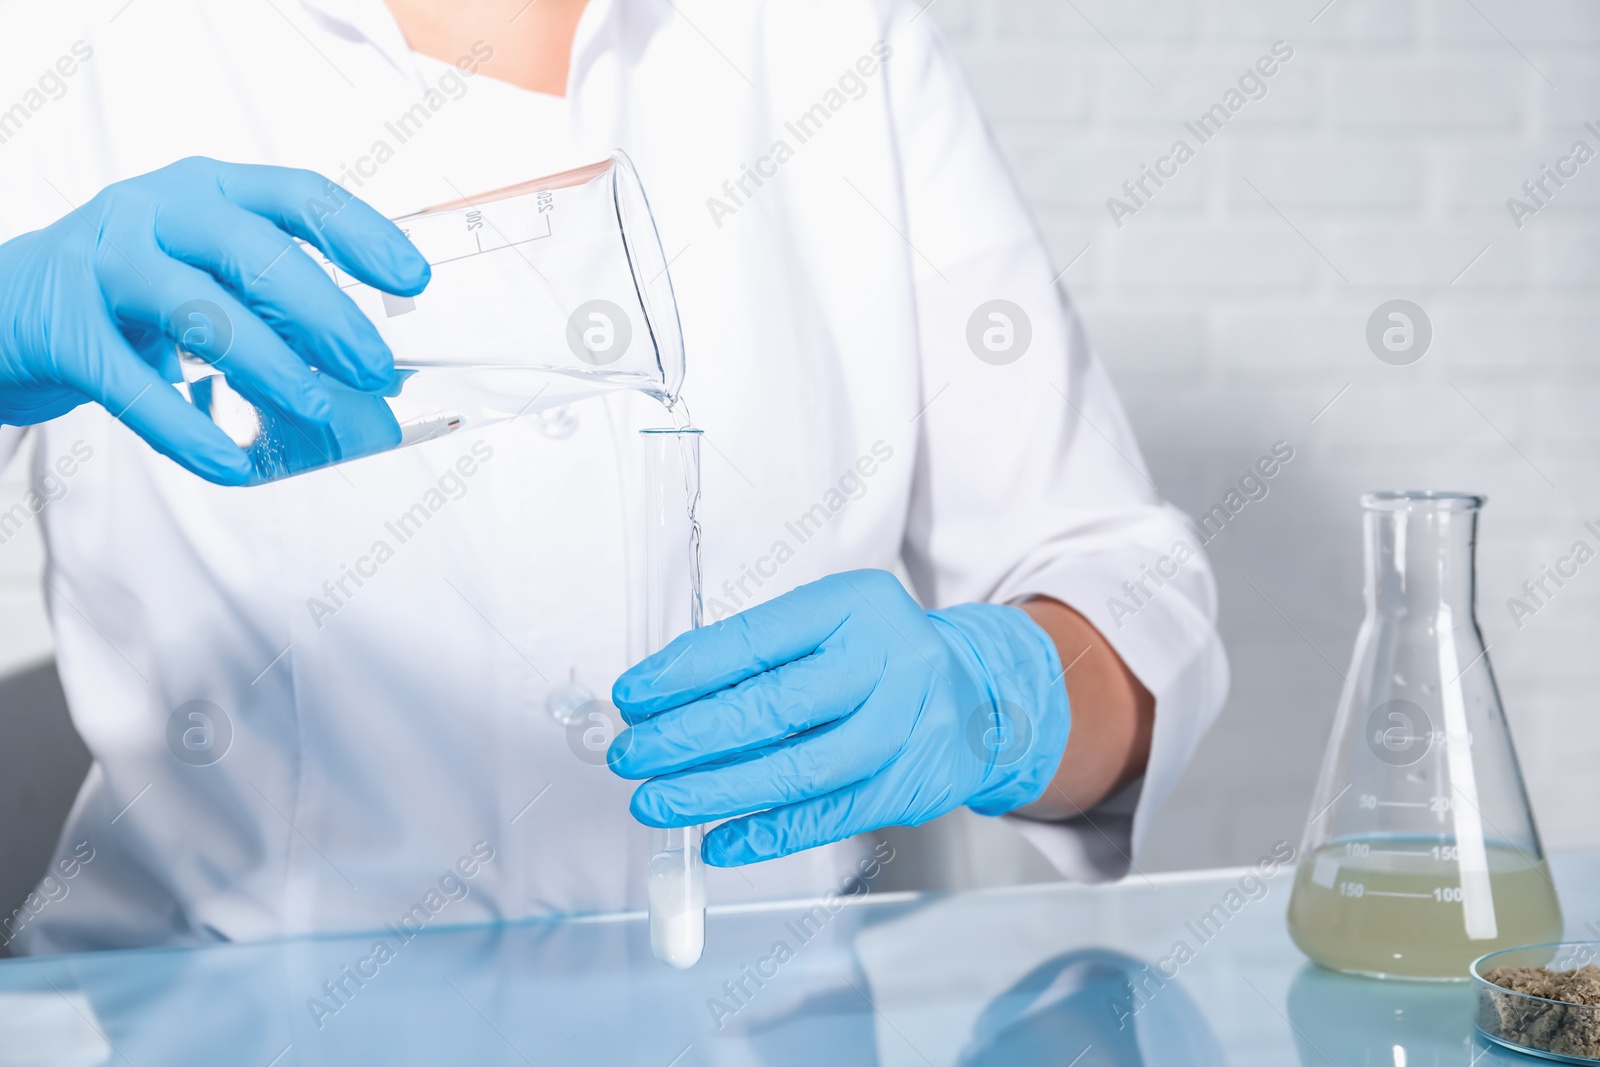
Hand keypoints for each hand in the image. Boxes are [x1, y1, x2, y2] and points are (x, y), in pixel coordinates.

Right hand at [0, 156, 428, 483]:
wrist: (5, 305)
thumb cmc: (132, 288)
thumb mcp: (206, 266)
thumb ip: (275, 297)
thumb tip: (366, 365)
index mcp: (208, 191)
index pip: (297, 195)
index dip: (360, 233)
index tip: (412, 279)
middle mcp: (156, 212)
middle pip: (254, 254)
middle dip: (324, 314)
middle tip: (374, 367)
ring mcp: (102, 263)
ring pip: (197, 310)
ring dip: (266, 364)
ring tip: (314, 409)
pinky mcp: (63, 327)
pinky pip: (130, 384)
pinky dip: (184, 429)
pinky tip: (230, 464)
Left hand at [609, 569, 1070, 865]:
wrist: (981, 695)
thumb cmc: (879, 657)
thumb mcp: (829, 626)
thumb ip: (758, 655)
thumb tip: (660, 700)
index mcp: (855, 605)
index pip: (756, 639)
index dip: (685, 673)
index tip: (633, 697)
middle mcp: (890, 660)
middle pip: (777, 705)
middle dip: (691, 736)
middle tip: (634, 755)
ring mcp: (908, 726)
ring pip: (801, 769)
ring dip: (718, 792)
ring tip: (658, 803)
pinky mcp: (914, 783)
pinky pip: (832, 816)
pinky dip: (770, 834)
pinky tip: (720, 843)